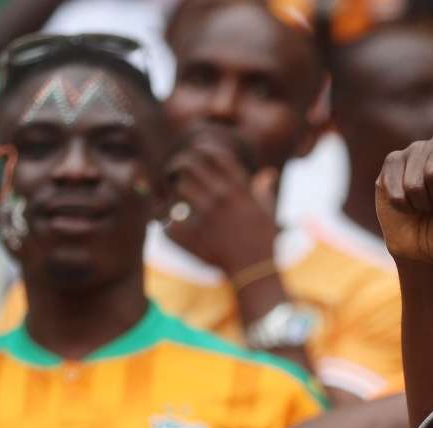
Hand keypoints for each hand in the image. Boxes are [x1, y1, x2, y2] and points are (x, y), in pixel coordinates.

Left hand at [164, 134, 280, 276]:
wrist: (255, 272)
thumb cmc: (264, 243)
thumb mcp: (268, 213)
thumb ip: (263, 191)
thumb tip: (267, 174)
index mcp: (239, 188)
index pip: (215, 154)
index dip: (201, 151)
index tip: (196, 157)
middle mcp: (221, 196)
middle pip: (189, 164)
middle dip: (178, 165)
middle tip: (173, 174)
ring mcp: (205, 215)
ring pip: (178, 186)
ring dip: (173, 191)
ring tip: (170, 198)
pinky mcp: (192, 234)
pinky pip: (167, 216)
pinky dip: (164, 218)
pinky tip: (165, 220)